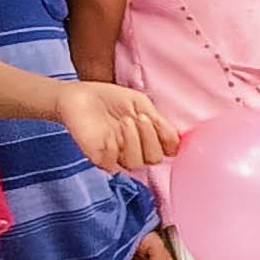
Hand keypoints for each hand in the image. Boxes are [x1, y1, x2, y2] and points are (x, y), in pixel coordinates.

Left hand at [57, 81, 180, 174]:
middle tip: (140, 117)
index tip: (161, 124)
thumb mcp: (141, 103)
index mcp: (147, 137)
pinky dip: (115, 149)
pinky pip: (113, 164)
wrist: (81, 95)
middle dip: (151, 137)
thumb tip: (178, 139)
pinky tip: (110, 134)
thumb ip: (159, 122)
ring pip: (136, 163)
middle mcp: (134, 149)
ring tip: (125, 121)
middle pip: (154, 158)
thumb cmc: (109, 98)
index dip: (169, 141)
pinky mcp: (98, 157)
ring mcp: (117, 155)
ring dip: (134, 141)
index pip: (168, 150)